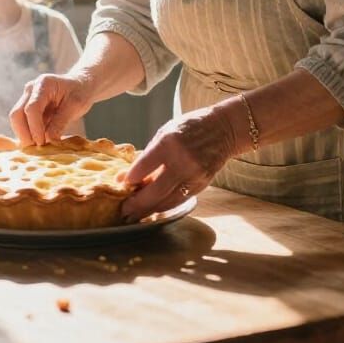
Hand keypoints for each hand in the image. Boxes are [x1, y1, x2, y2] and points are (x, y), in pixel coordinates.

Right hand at [10, 73, 93, 145]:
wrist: (80, 85)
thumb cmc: (80, 92)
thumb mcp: (76, 106)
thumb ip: (61, 122)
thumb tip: (49, 140)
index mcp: (44, 84)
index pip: (32, 108)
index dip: (34, 128)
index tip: (41, 143)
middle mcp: (31, 90)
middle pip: (17, 114)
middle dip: (24, 134)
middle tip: (36, 149)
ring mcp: (27, 98)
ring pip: (17, 120)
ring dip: (25, 135)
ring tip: (39, 148)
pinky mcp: (28, 108)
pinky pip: (23, 123)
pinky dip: (29, 134)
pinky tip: (39, 143)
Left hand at [121, 103, 240, 221]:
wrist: (223, 129)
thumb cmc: (190, 127)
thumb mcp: (165, 132)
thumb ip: (150, 154)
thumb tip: (130, 175)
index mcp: (169, 143)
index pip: (144, 166)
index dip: (129, 179)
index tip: (119, 185)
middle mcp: (182, 161)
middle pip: (155, 191)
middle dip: (136, 204)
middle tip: (123, 210)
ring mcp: (193, 175)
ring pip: (167, 201)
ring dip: (149, 210)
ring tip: (135, 215)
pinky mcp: (202, 185)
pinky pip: (179, 200)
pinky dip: (165, 206)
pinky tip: (154, 210)